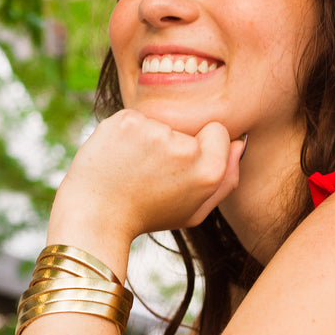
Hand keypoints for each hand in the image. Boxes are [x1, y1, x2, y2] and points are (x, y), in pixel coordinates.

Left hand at [51, 110, 244, 245]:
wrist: (95, 216)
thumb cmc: (147, 214)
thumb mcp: (193, 211)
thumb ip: (225, 180)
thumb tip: (239, 144)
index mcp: (209, 172)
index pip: (218, 131)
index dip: (199, 147)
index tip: (178, 168)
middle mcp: (184, 149)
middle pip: (187, 127)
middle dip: (171, 144)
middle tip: (150, 175)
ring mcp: (153, 131)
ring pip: (158, 122)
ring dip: (146, 139)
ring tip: (131, 168)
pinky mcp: (126, 121)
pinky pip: (135, 118)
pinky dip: (126, 133)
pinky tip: (117, 157)